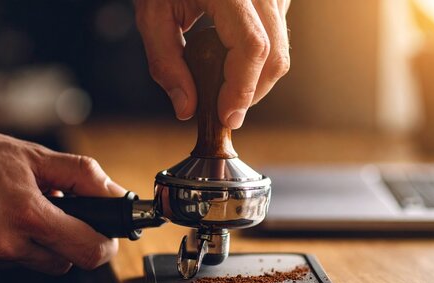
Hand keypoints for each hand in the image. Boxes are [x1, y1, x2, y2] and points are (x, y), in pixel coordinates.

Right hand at [0, 90, 124, 279]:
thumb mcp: (34, 156)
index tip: (104, 236)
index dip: (103, 244)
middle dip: (63, 239)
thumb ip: (82, 177)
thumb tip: (117, 196)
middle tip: (48, 212)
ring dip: (28, 242)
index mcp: (27, 216)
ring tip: (9, 210)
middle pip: (61, 261)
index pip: (88, 251)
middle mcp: (2, 246)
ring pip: (28, 263)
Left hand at [135, 0, 290, 128]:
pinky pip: (279, 36)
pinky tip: (232, 57)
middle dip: (251, 92)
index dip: (242, 89)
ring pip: (281, 49)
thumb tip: (187, 109)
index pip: (252, 47)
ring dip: (256, 78)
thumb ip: (165, 62)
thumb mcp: (152, 14)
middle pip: (275, 55)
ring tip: (223, 82)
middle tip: (225, 110)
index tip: (227, 117)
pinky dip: (260, 59)